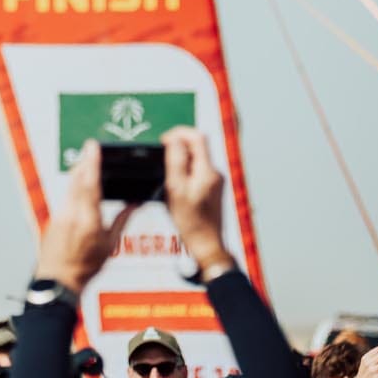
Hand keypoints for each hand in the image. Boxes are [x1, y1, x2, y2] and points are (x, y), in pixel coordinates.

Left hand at [35, 140, 137, 292]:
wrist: (59, 278)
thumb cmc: (86, 266)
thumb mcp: (110, 244)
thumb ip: (122, 220)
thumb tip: (134, 203)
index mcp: (88, 220)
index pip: (90, 184)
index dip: (92, 163)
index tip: (93, 147)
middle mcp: (72, 214)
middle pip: (77, 180)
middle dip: (84, 162)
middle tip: (91, 148)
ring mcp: (60, 215)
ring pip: (70, 187)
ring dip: (79, 172)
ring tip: (87, 161)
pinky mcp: (54, 217)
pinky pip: (66, 197)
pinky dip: (74, 187)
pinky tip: (79, 184)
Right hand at [162, 128, 234, 273]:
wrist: (207, 244)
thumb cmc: (190, 221)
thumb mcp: (176, 189)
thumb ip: (176, 161)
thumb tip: (173, 139)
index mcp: (207, 170)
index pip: (196, 136)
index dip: (177, 133)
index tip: (162, 142)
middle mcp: (215, 172)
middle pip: (197, 146)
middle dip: (178, 146)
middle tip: (161, 159)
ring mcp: (216, 181)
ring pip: (196, 159)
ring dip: (180, 160)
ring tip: (167, 177)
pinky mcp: (213, 189)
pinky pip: (198, 171)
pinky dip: (185, 172)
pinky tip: (176, 187)